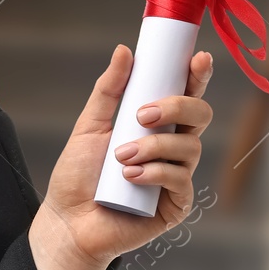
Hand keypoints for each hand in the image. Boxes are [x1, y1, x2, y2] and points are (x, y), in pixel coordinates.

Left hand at [33, 45, 213, 269]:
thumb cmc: (78, 173)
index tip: (198, 58)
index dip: (197, 75)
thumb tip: (124, 50)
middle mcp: (173, 148)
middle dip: (176, 107)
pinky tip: (129, 178)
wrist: (68, 219)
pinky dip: (154, 173)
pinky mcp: (176, 205)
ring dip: (153, 147)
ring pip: (190, 148)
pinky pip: (180, 180)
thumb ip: (109, 90)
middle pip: (200, 115)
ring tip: (120, 157)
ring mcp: (177, 176)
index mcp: (157, 125)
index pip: (186, 94)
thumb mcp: (90, 125)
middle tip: (140, 115)